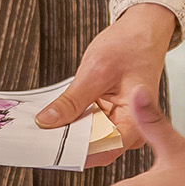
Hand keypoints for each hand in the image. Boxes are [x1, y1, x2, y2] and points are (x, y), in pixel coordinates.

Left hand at [36, 2, 179, 163]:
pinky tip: (59, 114)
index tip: (49, 149)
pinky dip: (74, 121)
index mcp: (136, 121)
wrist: (143, 32)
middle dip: (68, 143)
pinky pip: (89, 126)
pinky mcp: (110, 117)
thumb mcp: (96, 71)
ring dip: (69, 132)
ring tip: (47, 122)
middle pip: (95, 148)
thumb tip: (47, 121)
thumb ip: (72, 100)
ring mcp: (121, 124)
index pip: (104, 150)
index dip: (75, 153)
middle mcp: (131, 129)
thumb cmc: (131, 46)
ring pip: (89, 139)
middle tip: (41, 134)